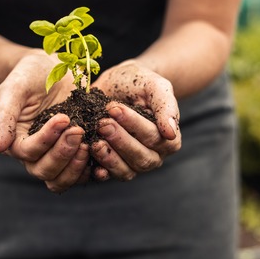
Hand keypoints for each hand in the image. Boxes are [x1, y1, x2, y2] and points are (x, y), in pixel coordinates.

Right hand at [0, 50, 90, 192]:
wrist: (51, 68)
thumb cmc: (28, 75)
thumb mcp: (13, 88)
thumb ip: (4, 116)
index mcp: (16, 141)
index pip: (29, 152)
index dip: (46, 139)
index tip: (63, 117)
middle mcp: (35, 155)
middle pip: (45, 171)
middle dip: (63, 154)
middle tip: (78, 130)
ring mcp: (57, 156)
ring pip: (62, 179)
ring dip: (76, 166)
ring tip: (90, 143)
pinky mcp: (76, 153)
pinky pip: (83, 173)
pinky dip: (93, 169)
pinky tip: (103, 152)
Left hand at [89, 59, 181, 180]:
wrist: (115, 83)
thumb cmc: (138, 82)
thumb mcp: (154, 85)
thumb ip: (166, 106)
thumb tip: (170, 133)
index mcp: (168, 139)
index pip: (154, 137)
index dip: (134, 125)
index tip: (115, 109)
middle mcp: (153, 155)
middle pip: (141, 158)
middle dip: (120, 140)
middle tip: (102, 123)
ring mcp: (132, 163)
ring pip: (126, 170)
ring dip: (109, 157)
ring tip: (94, 141)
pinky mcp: (112, 166)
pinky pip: (108, 175)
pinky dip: (99, 170)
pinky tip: (89, 158)